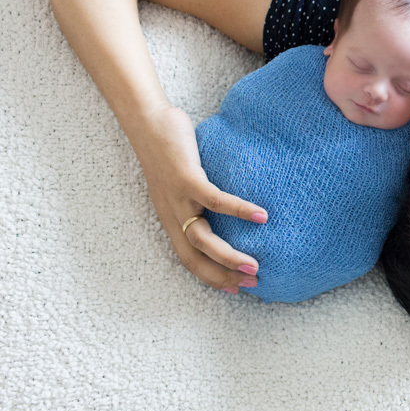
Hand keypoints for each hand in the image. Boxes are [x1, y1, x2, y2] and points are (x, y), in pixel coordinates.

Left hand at [131, 105, 264, 292]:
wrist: (147, 122)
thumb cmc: (168, 148)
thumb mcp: (181, 180)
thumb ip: (198, 195)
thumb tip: (225, 202)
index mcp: (171, 218)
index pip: (189, 259)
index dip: (211, 277)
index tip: (236, 288)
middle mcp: (172, 214)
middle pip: (195, 258)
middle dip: (222, 276)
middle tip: (251, 283)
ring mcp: (178, 198)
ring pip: (202, 239)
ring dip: (228, 257)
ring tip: (254, 265)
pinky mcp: (186, 179)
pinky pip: (215, 201)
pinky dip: (239, 211)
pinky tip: (261, 216)